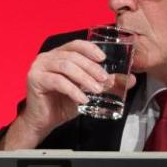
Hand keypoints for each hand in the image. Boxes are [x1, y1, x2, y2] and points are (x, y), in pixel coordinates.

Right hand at [0, 39, 136, 149]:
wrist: (43, 121)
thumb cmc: (63, 103)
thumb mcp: (87, 91)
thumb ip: (106, 84)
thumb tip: (131, 80)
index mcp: (59, 55)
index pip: (75, 45)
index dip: (90, 49)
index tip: (104, 59)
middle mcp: (47, 57)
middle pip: (72, 56)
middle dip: (91, 67)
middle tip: (105, 79)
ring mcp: (39, 67)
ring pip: (65, 66)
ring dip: (84, 77)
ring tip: (97, 90)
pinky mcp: (35, 79)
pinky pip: (57, 81)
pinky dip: (73, 90)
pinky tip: (82, 99)